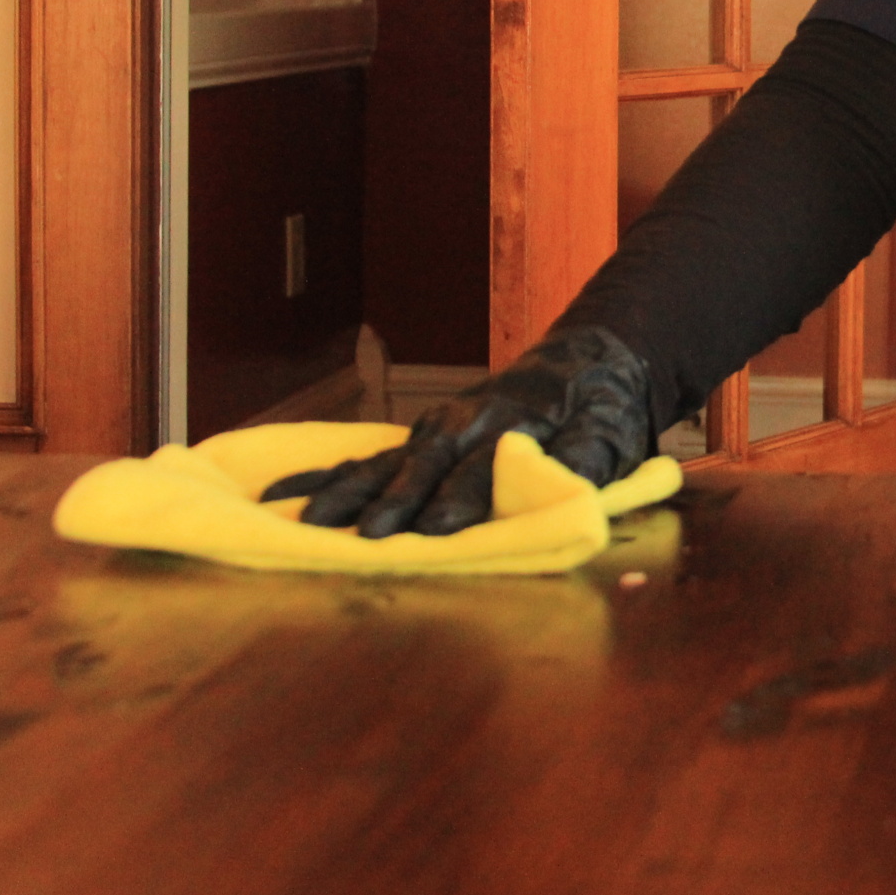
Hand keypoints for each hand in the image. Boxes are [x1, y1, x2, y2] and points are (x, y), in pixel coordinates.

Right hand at [260, 327, 653, 537]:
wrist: (589, 356)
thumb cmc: (601, 407)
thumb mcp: (611, 433)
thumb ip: (585, 461)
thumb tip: (569, 486)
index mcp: (511, 429)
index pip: (481, 472)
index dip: (458, 502)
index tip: (434, 532)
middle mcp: (463, 425)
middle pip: (422, 468)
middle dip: (393, 502)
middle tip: (363, 538)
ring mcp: (435, 429)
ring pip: (384, 462)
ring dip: (347, 491)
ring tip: (307, 522)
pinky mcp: (420, 436)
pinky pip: (366, 457)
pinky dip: (325, 474)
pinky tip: (284, 492)